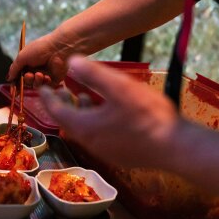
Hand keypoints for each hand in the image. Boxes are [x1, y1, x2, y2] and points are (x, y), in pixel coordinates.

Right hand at [7, 31, 74, 87]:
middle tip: (29, 75)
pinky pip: (46, 87)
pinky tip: (46, 76)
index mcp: (27, 63)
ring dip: (35, 81)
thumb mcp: (22, 57)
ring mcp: (45, 75)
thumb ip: (14, 69)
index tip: (14, 88)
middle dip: (27, 80)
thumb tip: (8, 78)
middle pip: (27, 82)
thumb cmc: (39, 49)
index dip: (16, 82)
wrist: (58, 48)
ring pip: (35, 85)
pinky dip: (44, 83)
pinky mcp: (54, 79)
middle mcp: (36, 69)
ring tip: (39, 74)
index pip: (19, 75)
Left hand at [39, 56, 180, 168]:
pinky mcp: (120, 156)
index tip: (41, 88)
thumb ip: (93, 74)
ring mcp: (105, 152)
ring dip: (80, 113)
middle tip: (60, 91)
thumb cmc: (148, 116)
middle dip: (62, 105)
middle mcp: (90, 142)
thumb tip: (71, 61)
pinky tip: (107, 113)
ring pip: (84, 130)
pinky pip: (98, 137)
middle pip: (68, 122)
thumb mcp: (119, 88)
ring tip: (83, 97)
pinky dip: (94, 122)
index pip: (56, 111)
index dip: (47, 98)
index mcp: (85, 127)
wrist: (177, 149)